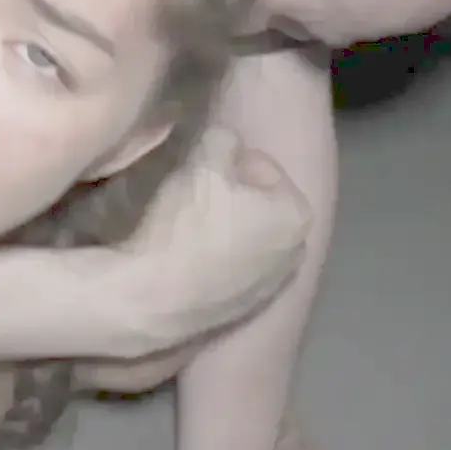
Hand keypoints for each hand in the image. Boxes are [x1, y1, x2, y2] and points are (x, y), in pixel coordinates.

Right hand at [113, 127, 310, 356]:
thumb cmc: (188, 223)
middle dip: (234, 192)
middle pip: (260, 205)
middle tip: (196, 188)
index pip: (265, 167)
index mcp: (296, 216)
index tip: (201, 164)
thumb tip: (227, 144)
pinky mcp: (242, 310)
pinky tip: (186, 253)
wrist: (154, 297)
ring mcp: (270, 288)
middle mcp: (295, 254)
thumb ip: (224, 138)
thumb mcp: (203, 160)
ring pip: (247, 237)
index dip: (230, 158)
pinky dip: (216, 256)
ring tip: (188, 220)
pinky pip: (233, 268)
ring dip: (225, 224)